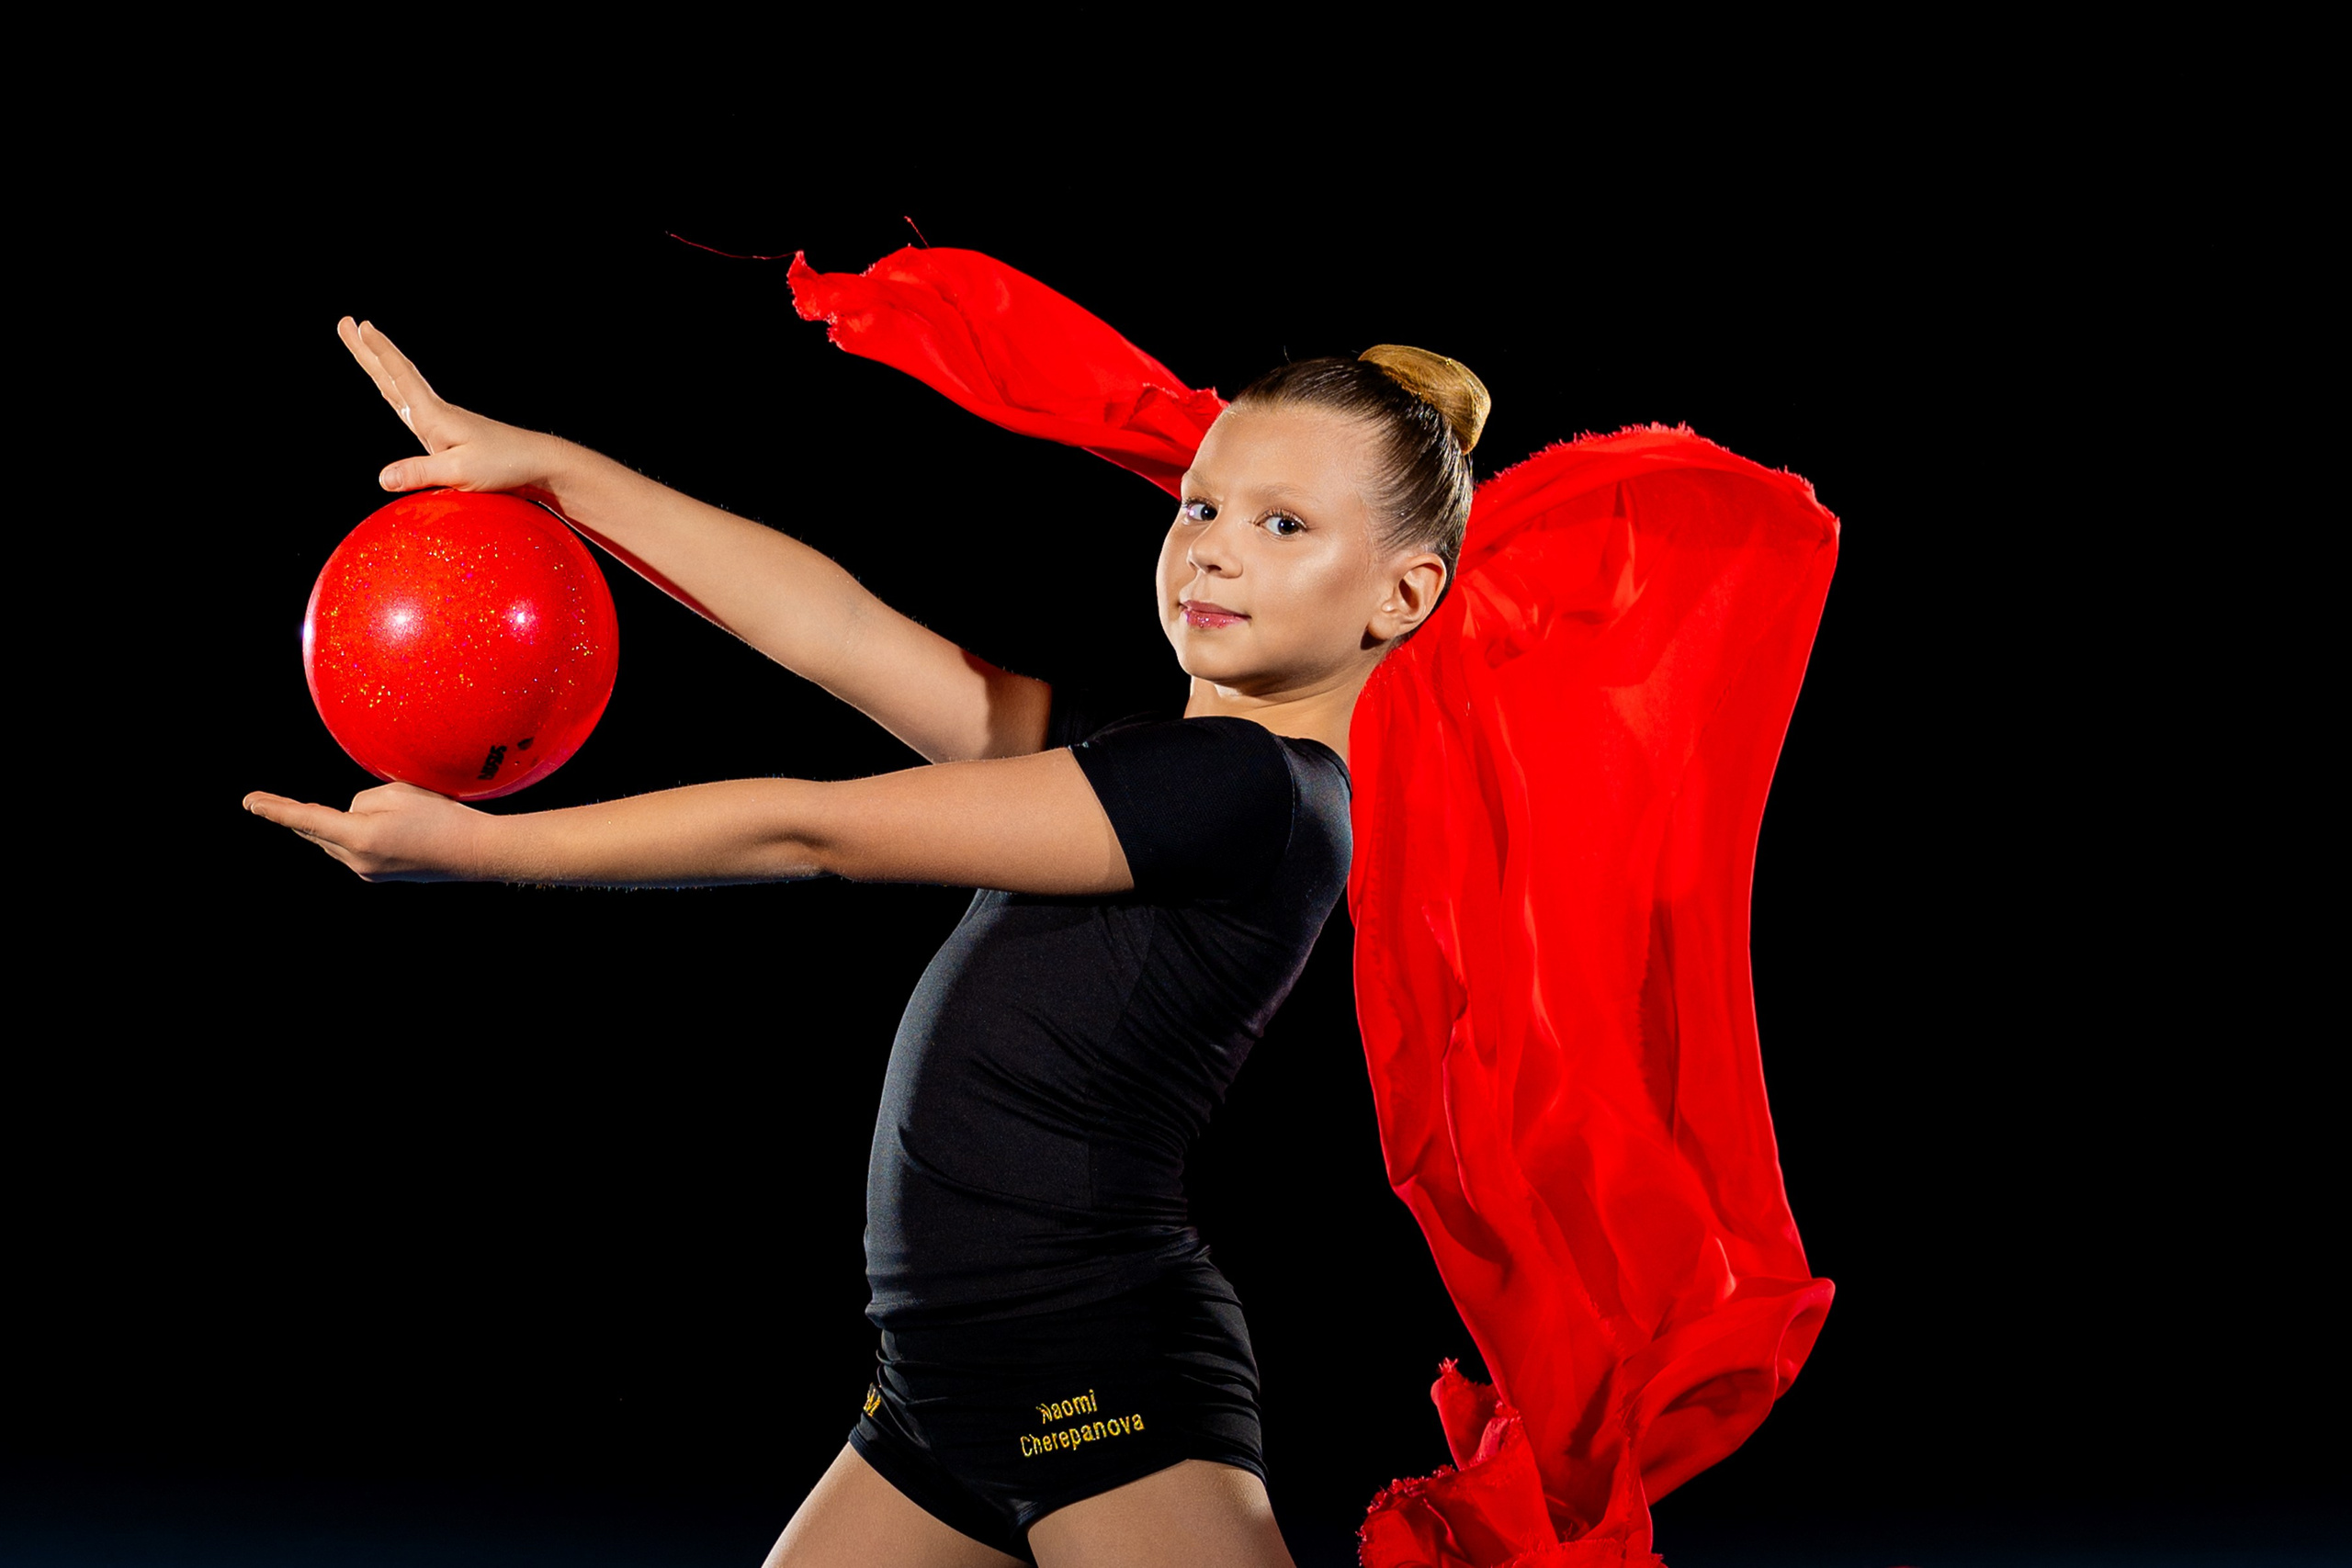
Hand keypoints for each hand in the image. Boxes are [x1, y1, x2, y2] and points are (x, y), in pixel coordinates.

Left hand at [243, 782, 494, 881]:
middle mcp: (356, 860)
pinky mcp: (379, 876)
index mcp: (358, 836)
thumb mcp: (396, 793)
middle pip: (319, 830)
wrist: (477, 853)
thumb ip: (361, 800)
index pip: (305, 818)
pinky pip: (353, 850)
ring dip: (343, 825)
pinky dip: (357, 836)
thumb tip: (352, 816)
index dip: (274, 809)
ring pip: (336, 840)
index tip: (249, 802)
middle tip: (303, 805)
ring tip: (382, 818)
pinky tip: (385, 830)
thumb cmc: (441, 817)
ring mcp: (368, 872)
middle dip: (313, 814)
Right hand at [339, 317, 564, 496]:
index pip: (401, 377)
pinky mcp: (447, 437)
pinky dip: (394, 391)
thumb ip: (420, 472)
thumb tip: (382, 478)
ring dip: (378, 366)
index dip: (379, 353)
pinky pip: (410, 407)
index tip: (359, 326)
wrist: (537, 464)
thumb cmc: (505, 466)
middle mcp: (435, 414)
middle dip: (368, 351)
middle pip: (394, 376)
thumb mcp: (461, 473)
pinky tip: (390, 390)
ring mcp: (441, 424)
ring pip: (399, 388)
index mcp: (435, 416)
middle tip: (345, 323)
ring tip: (361, 345)